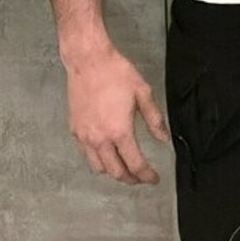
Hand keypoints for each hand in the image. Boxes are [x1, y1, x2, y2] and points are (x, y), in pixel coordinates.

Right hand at [65, 47, 169, 184]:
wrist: (88, 61)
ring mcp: (84, 137)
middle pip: (115, 172)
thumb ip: (154, 119)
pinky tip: (107, 151)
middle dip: (130, 179)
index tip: (154, 179)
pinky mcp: (75, 131)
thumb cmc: (117, 73)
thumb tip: (164, 138)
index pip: (135, 164)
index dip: (147, 176)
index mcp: (120, 132)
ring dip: (113, 172)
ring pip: (99, 168)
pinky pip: (87, 155)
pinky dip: (98, 160)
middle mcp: (100, 140)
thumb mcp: (143, 93)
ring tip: (125, 167)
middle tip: (141, 177)